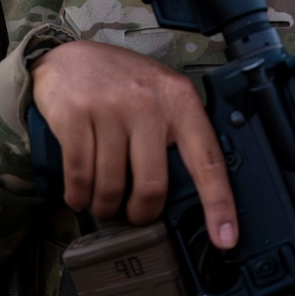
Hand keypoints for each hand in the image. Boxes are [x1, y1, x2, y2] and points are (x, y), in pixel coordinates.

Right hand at [30, 40, 237, 247]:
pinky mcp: (75, 116)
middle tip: (134, 213)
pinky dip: (78, 196)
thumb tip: (188, 191)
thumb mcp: (159, 95)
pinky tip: (80, 195)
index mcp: (178, 99)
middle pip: (152, 186)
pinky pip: (80, 176)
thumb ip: (175, 131)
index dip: (218, 203)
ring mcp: (109, 107)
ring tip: (103, 203)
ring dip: (104, 207)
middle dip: (141, 213)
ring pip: (111, 187)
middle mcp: (147, 102)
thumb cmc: (120, 83)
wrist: (68, 58)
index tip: (226, 237)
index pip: (206, 159)